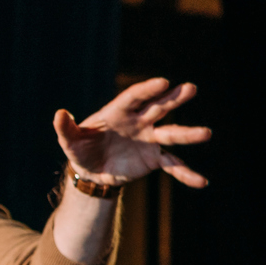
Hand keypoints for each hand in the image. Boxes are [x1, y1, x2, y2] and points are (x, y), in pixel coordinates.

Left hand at [54, 78, 211, 188]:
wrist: (92, 172)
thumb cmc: (81, 149)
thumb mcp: (70, 141)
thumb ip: (66, 128)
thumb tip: (59, 114)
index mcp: (118, 113)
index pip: (134, 98)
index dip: (148, 90)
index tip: (163, 82)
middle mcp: (138, 123)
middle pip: (159, 108)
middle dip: (174, 98)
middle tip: (190, 88)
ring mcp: (149, 140)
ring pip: (171, 134)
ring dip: (188, 134)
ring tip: (206, 133)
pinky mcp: (154, 159)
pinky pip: (173, 165)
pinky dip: (186, 173)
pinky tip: (201, 182)